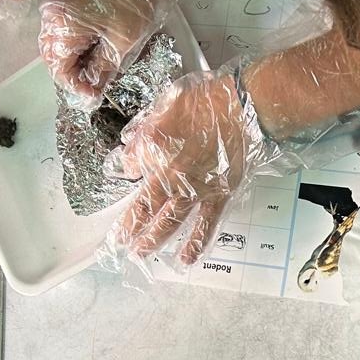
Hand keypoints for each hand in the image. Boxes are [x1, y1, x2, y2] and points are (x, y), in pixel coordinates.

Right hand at [39, 0, 160, 101]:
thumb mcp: (122, 39)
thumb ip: (103, 68)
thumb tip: (93, 88)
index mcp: (61, 25)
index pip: (59, 69)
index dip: (76, 87)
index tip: (94, 96)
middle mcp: (51, 14)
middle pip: (53, 56)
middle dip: (73, 75)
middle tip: (95, 86)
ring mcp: (56, 3)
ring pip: (57, 43)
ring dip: (74, 60)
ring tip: (97, 71)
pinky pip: (62, 29)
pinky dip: (75, 44)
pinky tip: (94, 50)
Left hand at [106, 68, 262, 268]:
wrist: (242, 108)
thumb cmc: (207, 99)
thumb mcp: (166, 102)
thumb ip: (147, 127)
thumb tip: (133, 148)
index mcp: (152, 149)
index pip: (129, 165)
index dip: (128, 169)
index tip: (128, 171)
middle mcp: (168, 175)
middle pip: (142, 206)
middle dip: (127, 225)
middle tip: (116, 242)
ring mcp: (193, 189)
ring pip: (168, 221)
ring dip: (151, 240)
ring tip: (138, 254)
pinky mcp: (218, 195)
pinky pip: (204, 224)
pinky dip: (195, 243)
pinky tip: (185, 259)